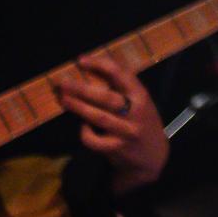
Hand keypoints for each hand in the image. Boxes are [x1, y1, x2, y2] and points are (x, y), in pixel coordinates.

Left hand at [56, 56, 168, 194]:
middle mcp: (136, 112)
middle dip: (82, 89)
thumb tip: (92, 70)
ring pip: (98, 117)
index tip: (81, 60)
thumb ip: (123, 88)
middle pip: (106, 97)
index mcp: (141, 95)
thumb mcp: (140, 101)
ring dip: (78, 107)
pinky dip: (85, 132)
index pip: (120, 74)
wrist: (154, 156)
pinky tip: (82, 127)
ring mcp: (126, 131)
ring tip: (63, 99)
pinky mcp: (117, 149)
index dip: (99, 65)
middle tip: (63, 82)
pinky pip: (95, 140)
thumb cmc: (142, 121)